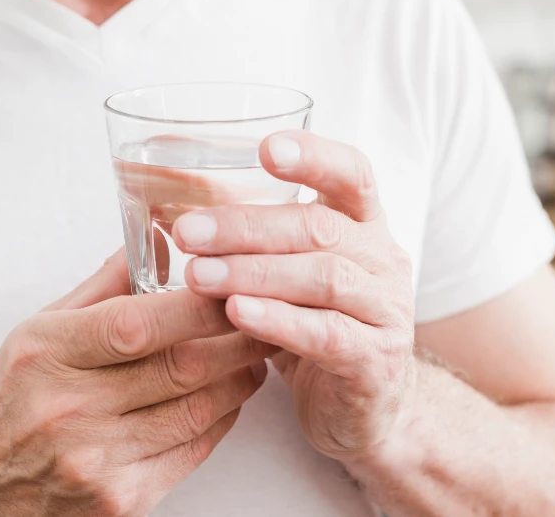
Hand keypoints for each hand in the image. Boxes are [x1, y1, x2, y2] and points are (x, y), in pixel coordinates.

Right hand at [0, 252, 274, 516]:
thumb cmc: (8, 404)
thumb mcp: (37, 331)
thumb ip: (102, 286)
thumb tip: (156, 238)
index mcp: (47, 354)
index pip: (136, 323)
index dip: (198, 306)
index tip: (233, 285)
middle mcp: (69, 409)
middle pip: (178, 368)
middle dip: (235, 339)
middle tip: (264, 316)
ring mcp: (95, 461)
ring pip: (196, 411)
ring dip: (238, 380)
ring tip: (254, 354)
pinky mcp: (120, 500)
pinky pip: (190, 452)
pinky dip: (220, 420)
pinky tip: (228, 398)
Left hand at [174, 132, 415, 462]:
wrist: (363, 407)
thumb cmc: (312, 323)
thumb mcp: (285, 270)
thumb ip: (248, 234)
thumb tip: (167, 189)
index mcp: (364, 225)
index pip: (352, 174)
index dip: (314, 157)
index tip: (265, 148)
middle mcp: (383, 260)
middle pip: (320, 227)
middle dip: (248, 227)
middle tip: (189, 231)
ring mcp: (386, 311)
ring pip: (324, 279)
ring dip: (255, 273)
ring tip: (199, 276)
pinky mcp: (375, 361)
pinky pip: (328, 334)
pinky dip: (280, 321)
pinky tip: (238, 314)